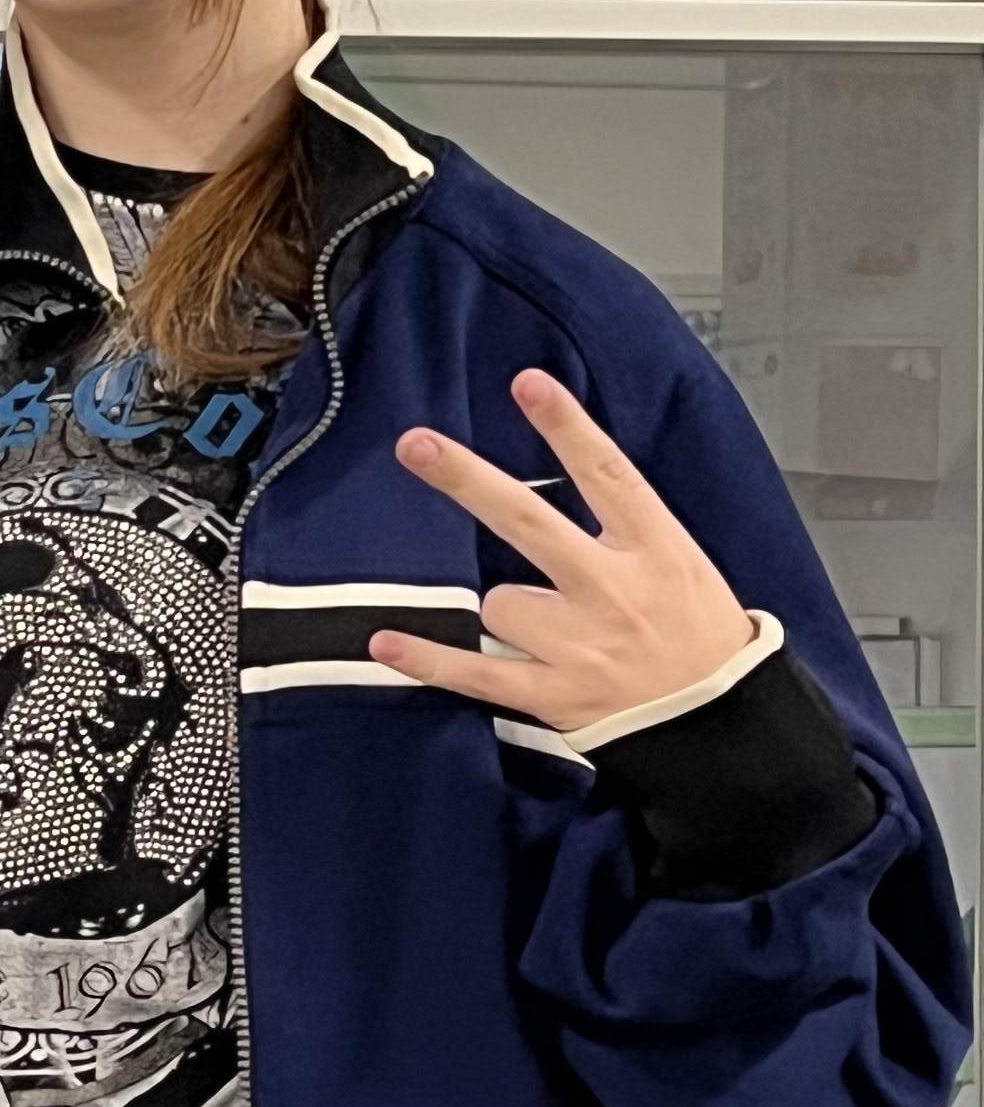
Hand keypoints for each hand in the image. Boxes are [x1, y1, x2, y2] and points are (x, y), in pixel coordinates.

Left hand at [369, 369, 750, 734]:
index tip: (527, 383)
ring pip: (500, 604)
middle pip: (528, 522)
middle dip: (468, 480)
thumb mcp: (685, 562)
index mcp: (656, 549)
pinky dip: (429, 660)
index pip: (608, 474)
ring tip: (555, 634)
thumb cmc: (697, 633)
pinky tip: (385, 641)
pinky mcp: (554, 694)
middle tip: (416, 445)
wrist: (722, 723)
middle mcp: (615, 590)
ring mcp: (581, 644)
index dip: (567, 427)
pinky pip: (476, 673)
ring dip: (508, 612)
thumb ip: (627, 524)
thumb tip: (569, 468)